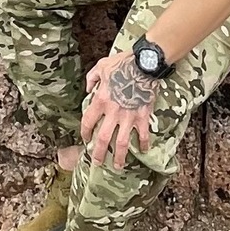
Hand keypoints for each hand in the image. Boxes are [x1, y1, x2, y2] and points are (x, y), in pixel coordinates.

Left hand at [80, 51, 155, 169]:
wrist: (144, 64)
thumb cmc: (122, 63)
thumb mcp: (101, 66)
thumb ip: (92, 78)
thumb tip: (88, 89)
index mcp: (100, 100)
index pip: (88, 121)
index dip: (85, 132)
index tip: (85, 137)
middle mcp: (113, 112)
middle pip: (102, 138)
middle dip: (98, 153)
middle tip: (97, 162)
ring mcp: (128, 117)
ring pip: (121, 143)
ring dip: (119, 156)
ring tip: (117, 166)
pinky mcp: (143, 117)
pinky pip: (143, 134)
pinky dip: (143, 143)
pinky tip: (143, 150)